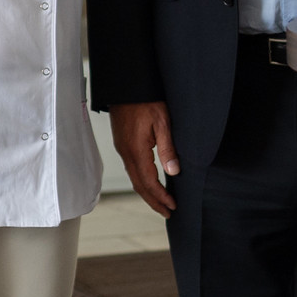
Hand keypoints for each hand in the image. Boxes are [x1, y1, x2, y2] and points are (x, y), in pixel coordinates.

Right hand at [110, 102, 178, 217]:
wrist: (126, 84)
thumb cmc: (146, 99)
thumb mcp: (163, 122)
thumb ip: (167, 148)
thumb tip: (173, 172)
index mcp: (136, 149)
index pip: (148, 182)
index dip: (161, 196)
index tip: (172, 206)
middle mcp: (126, 152)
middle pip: (138, 185)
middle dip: (153, 201)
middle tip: (167, 212)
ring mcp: (122, 148)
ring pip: (134, 178)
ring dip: (147, 193)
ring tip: (160, 202)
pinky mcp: (122, 143)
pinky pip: (131, 168)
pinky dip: (141, 181)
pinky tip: (149, 182)